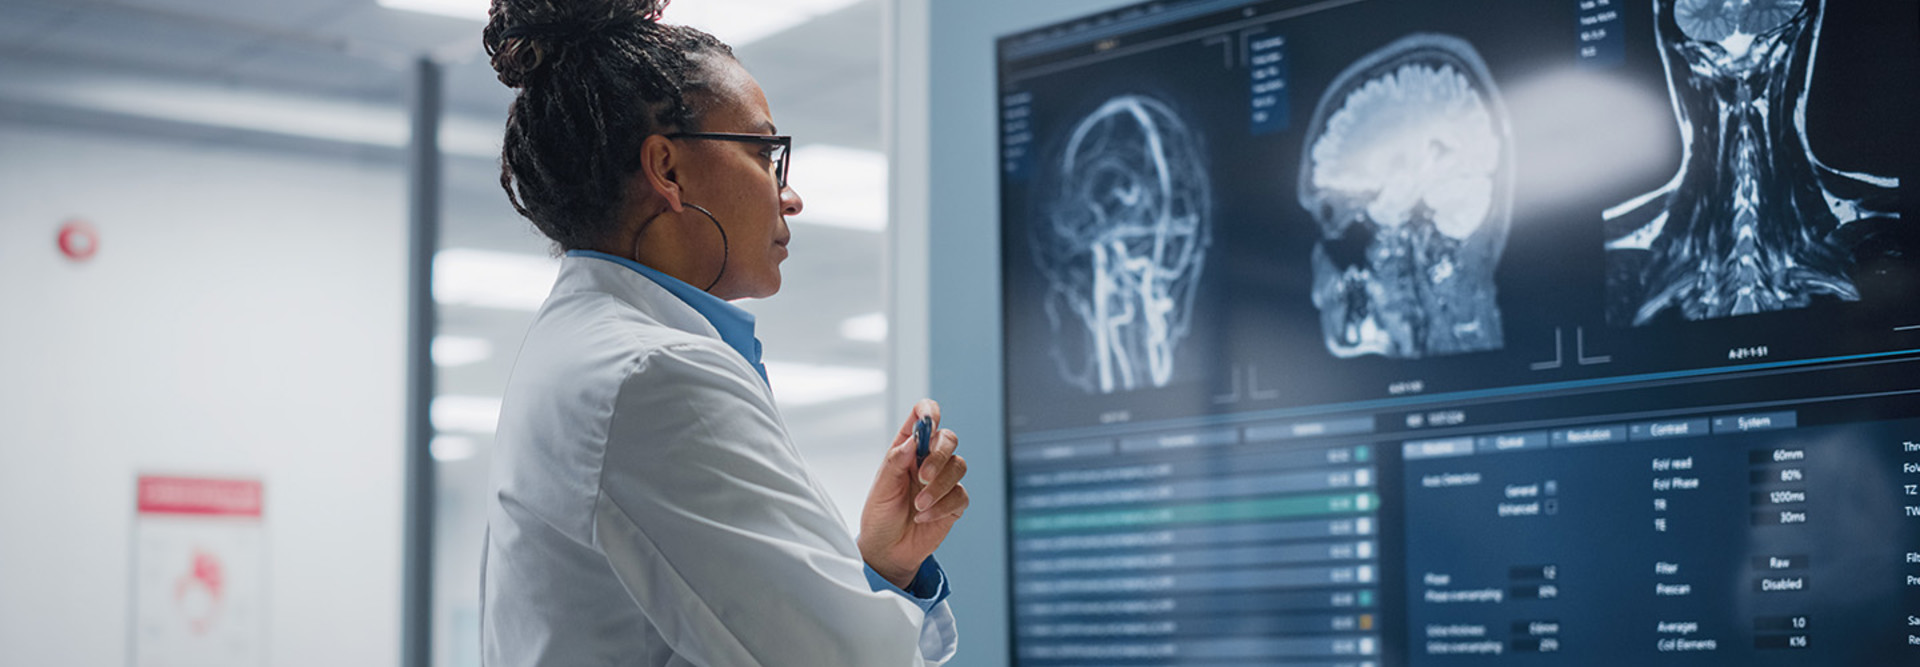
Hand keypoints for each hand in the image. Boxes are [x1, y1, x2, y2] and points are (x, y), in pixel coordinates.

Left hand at [858, 399, 969, 588]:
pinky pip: (960, 495)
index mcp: (907, 448)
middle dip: (939, 456)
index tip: (929, 423)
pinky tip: (924, 517)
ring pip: (958, 466)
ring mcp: (943, 480)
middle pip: (948, 439)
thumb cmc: (880, 515)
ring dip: (939, 487)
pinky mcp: (954, 502)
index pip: (923, 416)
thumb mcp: (881, 488)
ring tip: (919, 505)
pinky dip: (942, 506)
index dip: (929, 412)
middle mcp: (928, 460)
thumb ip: (896, 461)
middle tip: (922, 477)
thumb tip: (914, 440)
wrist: (888, 550)